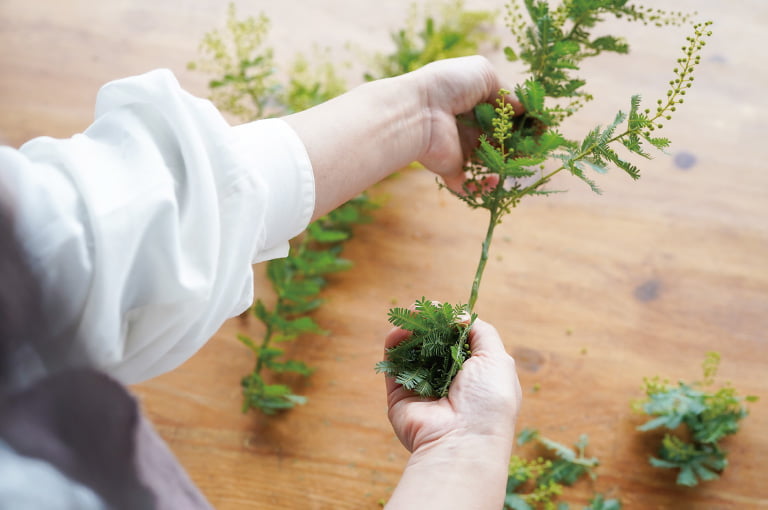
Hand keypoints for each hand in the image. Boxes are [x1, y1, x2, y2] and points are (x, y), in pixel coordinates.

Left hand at [284, 55, 520, 220]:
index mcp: (475, 102)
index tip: (542, 127)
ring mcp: (461, 148)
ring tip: (522, 163)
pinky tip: (495, 180)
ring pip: (491, 162)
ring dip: (509, 165)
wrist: (418, 111)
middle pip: (501, 140)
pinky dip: (484, 189)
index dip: (524, 121)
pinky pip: (470, 185)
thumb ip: (505, 90)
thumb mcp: (482, 73)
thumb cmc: (449, 84)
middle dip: (521, 145)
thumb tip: (522, 108)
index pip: (505, 115)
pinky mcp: (452, 168)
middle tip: (536, 148)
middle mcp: (468, 126)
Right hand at [385, 317, 520, 452]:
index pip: (460, 343)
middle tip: (420, 309)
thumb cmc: (488, 401)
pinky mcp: (400, 395)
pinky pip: (393, 365)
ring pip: (411, 352)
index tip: (442, 310)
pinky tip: (397, 330)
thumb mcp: (497, 359)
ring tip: (408, 316)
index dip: (451, 324)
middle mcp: (449, 383)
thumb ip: (480, 332)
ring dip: (409, 331)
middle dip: (427, 325)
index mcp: (476, 377)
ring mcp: (423, 389)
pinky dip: (393, 345)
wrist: (462, 441)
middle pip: (433, 344)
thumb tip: (459, 315)